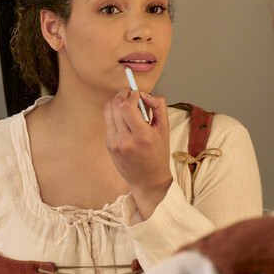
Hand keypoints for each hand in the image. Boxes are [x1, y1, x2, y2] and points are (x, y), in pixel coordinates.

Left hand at [104, 89, 172, 219]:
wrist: (147, 180)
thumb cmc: (158, 154)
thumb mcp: (165, 129)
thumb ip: (158, 106)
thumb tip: (144, 94)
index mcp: (143, 137)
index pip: (127, 107)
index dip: (131, 95)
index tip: (137, 94)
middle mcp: (126, 141)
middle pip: (115, 106)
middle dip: (123, 95)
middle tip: (131, 95)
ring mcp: (115, 144)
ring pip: (108, 111)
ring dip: (117, 103)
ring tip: (128, 105)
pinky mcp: (108, 145)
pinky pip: (108, 121)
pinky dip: (115, 115)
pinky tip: (125, 120)